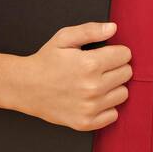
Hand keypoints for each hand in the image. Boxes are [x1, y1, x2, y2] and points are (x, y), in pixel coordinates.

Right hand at [17, 22, 131, 130]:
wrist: (25, 87)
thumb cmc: (46, 61)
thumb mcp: (64, 38)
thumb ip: (90, 30)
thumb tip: (113, 28)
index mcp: (90, 64)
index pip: (125, 55)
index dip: (116, 52)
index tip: (104, 54)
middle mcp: (93, 87)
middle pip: (127, 74)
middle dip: (115, 67)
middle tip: (98, 68)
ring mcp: (90, 107)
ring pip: (123, 94)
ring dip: (113, 87)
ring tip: (96, 83)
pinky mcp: (86, 123)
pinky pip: (113, 115)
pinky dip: (106, 107)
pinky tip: (93, 99)